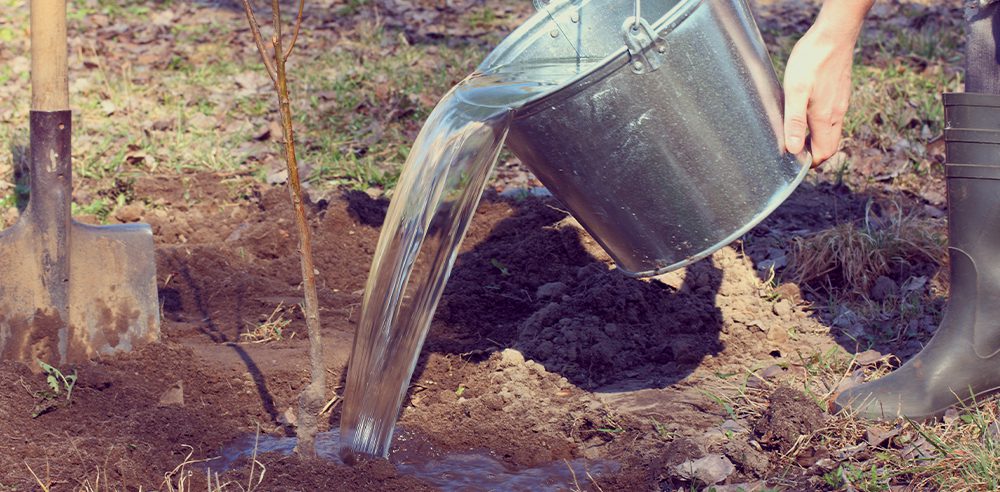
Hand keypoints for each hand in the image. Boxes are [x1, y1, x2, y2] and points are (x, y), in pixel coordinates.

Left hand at [783, 2, 869, 166]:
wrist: (834, 35)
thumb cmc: (812, 61)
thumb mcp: (795, 91)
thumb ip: (794, 121)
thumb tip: (793, 149)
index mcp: (825, 118)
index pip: (823, 153)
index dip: (809, 162)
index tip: (793, 161)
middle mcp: (837, 113)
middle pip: (829, 145)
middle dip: (813, 154)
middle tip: (794, 151)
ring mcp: (841, 102)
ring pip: (832, 131)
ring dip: (817, 138)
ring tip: (797, 134)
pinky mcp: (840, 92)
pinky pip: (833, 117)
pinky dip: (821, 124)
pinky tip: (806, 113)